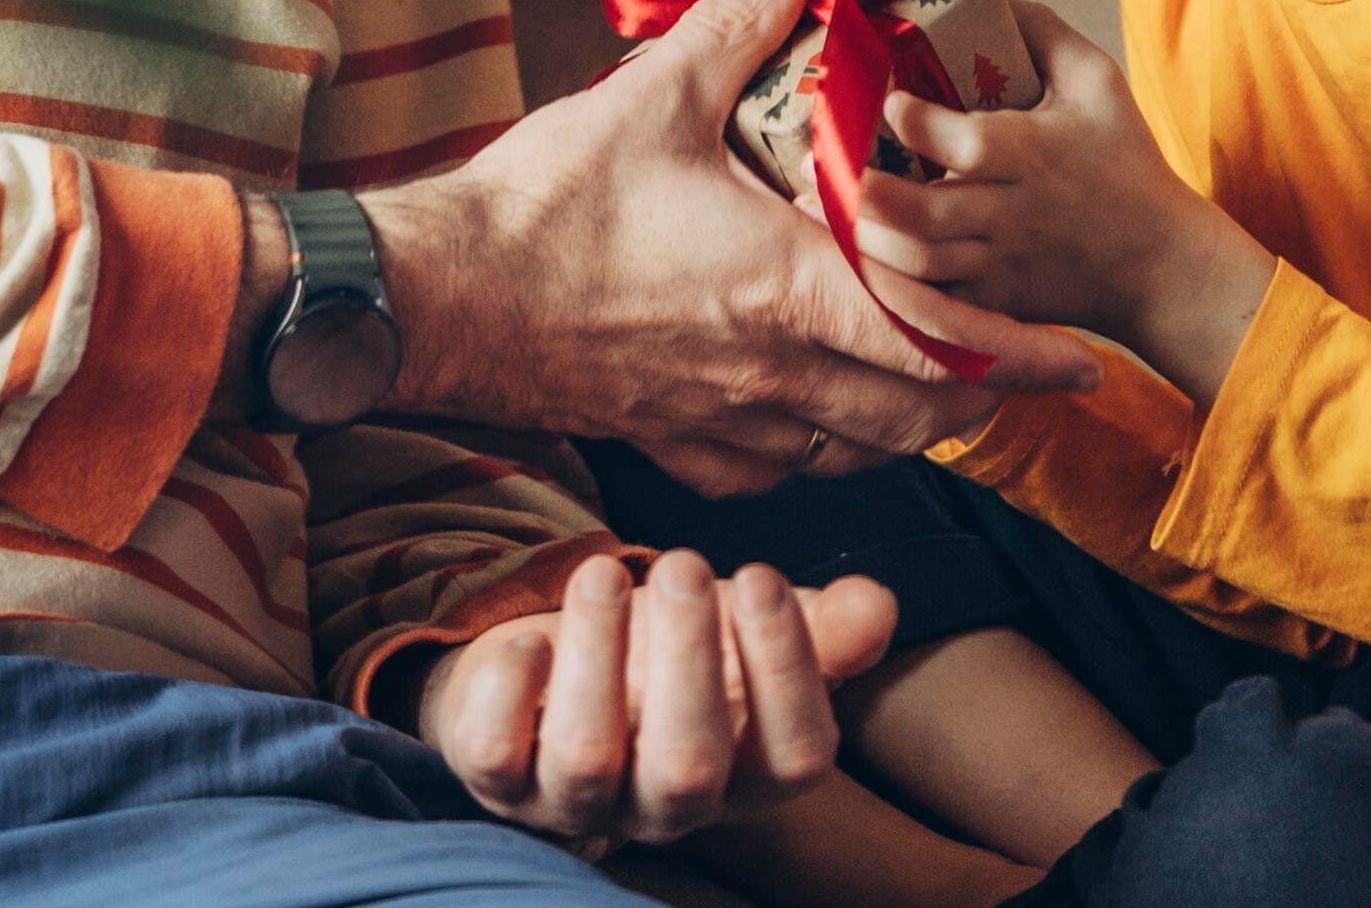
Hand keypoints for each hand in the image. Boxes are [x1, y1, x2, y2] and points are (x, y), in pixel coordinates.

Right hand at [364, 0, 1091, 492]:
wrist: (444, 298)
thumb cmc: (547, 204)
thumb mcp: (650, 96)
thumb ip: (738, 25)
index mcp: (787, 289)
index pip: (939, 339)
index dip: (1019, 355)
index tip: (1077, 356)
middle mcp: (773, 372)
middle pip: (916, 415)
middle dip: (977, 396)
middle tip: (1011, 367)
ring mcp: (723, 420)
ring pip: (855, 450)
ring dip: (906, 425)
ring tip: (929, 388)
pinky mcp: (674, 444)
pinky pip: (779, 470)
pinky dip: (821, 450)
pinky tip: (815, 417)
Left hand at [418, 546, 898, 845]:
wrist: (545, 670)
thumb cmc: (661, 653)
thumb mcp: (739, 630)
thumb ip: (814, 624)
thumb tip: (876, 605)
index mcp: (746, 775)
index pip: (794, 757)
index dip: (786, 671)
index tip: (761, 575)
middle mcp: (665, 805)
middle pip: (690, 768)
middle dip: (690, 661)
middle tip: (682, 566)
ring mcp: (575, 800)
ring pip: (589, 757)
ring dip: (598, 654)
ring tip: (603, 571)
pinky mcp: (498, 780)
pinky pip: (494, 756)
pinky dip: (509, 690)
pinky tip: (528, 638)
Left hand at [855, 8, 1276, 399]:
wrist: (1161, 267)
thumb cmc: (1125, 161)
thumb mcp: (1097, 82)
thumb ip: (1042, 31)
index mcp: (1032, 155)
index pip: (968, 144)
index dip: (916, 122)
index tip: (884, 97)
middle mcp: (1010, 214)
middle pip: (927, 215)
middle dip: (867, 192)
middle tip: (817, 161)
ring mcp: (999, 265)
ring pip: (919, 265)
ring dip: (865, 239)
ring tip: (817, 205)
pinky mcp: (992, 304)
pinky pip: (929, 307)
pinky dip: (888, 285)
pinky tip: (850, 254)